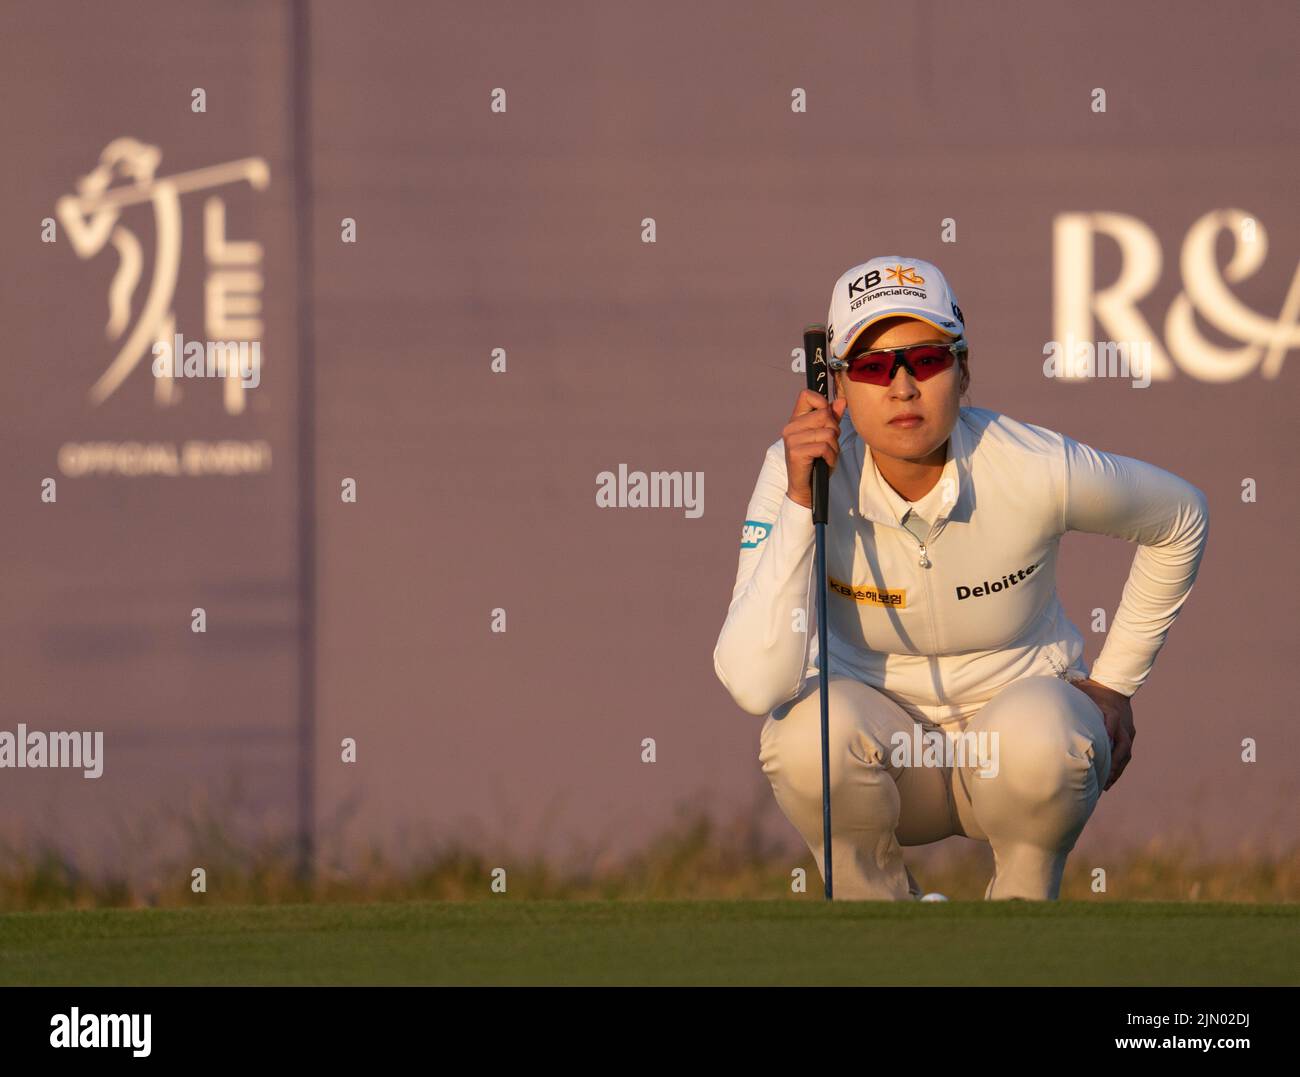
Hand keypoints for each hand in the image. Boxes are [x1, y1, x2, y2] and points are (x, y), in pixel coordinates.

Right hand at [782, 390, 847, 509]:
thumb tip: (842, 400)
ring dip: (834, 447)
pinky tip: (825, 462)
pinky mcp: (796, 452)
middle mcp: (790, 427)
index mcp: (796, 420)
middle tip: (830, 444)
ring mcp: (791, 439)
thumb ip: (832, 418)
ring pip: (828, 432)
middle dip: (834, 430)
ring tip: (827, 456)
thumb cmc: (816, 462)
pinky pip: (824, 447)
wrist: (806, 488)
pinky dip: (831, 457)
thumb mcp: (826, 438)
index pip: (806, 395)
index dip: (822, 402)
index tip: (828, 417)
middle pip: (824, 414)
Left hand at [1067, 677, 1133, 791]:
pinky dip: (1118, 766)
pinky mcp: (1129, 734)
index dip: (1107, 731)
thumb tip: (1047, 705)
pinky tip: (1109, 779)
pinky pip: (1125, 753)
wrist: (1114, 685)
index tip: (1100, 745)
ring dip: (1116, 768)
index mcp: (1110, 709)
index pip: (1111, 719)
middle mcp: (1121, 722)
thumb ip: (1069, 699)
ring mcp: (1127, 729)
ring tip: (1105, 784)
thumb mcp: (1081, 691)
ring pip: (1125, 752)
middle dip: (1113, 762)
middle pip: (1122, 743)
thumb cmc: (1092, 691)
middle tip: (1103, 777)